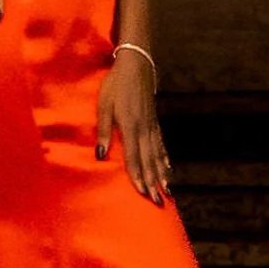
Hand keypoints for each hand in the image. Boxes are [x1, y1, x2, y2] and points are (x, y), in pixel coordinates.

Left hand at [95, 49, 169, 202]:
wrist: (136, 65)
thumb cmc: (115, 85)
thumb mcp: (104, 105)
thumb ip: (103, 131)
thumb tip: (101, 156)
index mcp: (130, 126)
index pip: (133, 157)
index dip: (137, 176)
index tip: (142, 193)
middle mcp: (144, 129)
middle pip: (148, 160)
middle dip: (153, 182)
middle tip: (159, 202)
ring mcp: (151, 125)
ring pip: (157, 155)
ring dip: (161, 175)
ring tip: (166, 192)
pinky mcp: (154, 122)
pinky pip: (161, 144)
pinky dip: (164, 159)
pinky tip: (167, 169)